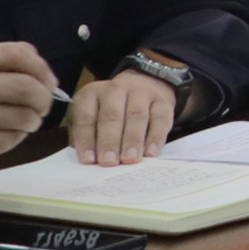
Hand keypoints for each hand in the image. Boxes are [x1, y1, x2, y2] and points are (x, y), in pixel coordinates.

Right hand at [0, 37, 59, 187]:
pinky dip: (17, 137)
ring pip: (23, 115)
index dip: (41, 68)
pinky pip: (11, 139)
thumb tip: (47, 76)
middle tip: (42, 106)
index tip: (46, 81)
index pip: (16, 53)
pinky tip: (6, 135)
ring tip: (24, 121)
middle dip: (43, 98)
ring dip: (32, 120)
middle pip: (25, 86)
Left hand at [64, 68, 178, 166]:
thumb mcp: (91, 119)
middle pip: (112, 115)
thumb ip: (88, 138)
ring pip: (136, 116)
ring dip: (133, 140)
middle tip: (109, 162)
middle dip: (110, 141)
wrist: (142, 87)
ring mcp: (140, 93)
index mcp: (91, 94)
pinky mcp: (162, 102)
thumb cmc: (109, 112)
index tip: (89, 160)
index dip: (87, 139)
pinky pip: (160, 120)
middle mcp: (115, 90)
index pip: (86, 117)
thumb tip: (90, 161)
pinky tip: (150, 153)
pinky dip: (155, 138)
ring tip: (130, 159)